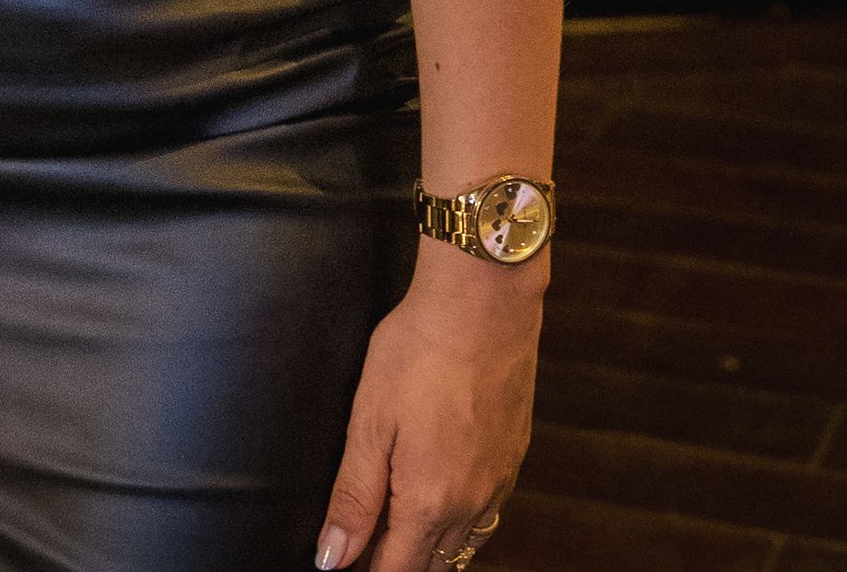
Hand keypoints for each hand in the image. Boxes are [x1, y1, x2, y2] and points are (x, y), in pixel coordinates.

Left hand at [316, 249, 542, 569]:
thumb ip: (353, 497)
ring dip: (428, 547)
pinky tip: (439, 497)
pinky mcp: (513, 459)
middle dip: (394, 563)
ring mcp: (498, 484)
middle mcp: (471, 506)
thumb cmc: (420, 351)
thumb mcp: (369, 422)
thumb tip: (333, 559)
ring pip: (462, 546)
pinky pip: (486, 515)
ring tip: (394, 524)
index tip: (344, 561)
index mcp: (430, 504)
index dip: (364, 571)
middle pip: (430, 566)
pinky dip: (459, 522)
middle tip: (362, 540)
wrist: (484, 303)